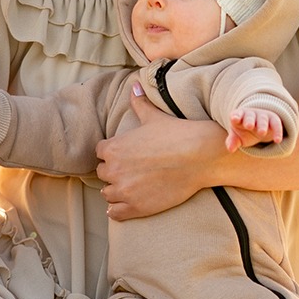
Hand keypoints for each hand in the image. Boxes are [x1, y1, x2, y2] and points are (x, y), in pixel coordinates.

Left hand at [95, 92, 220, 220]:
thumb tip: (134, 85)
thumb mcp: (154, 117)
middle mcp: (113, 170)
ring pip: (107, 194)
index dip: (111, 153)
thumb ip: (139, 104)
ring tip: (131, 187)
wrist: (199, 156)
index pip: (99, 152)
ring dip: (116, 190)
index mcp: (113, 147)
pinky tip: (129, 203)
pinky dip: (119, 210)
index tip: (125, 154)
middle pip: (103, 173)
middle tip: (131, 170)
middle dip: (114, 171)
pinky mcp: (136, 207)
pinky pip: (115, 213)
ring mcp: (124, 190)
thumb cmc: (176, 134)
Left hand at [225, 107, 283, 150]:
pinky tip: (277, 140)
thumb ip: (232, 141)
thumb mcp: (237, 136)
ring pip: (262, 119)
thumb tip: (230, 149)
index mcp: (239, 116)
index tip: (234, 119)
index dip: (236, 116)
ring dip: (262, 125)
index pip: (236, 115)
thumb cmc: (244, 131)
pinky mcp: (273, 120)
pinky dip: (277, 132)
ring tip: (262, 133)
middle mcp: (250, 114)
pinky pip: (276, 124)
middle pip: (249, 116)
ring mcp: (262, 116)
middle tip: (249, 126)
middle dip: (249, 121)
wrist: (258, 126)